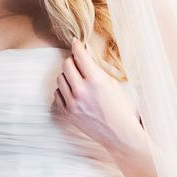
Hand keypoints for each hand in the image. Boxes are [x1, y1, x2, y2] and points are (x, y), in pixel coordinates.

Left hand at [52, 39, 142, 162]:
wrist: (119, 133)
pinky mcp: (68, 113)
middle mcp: (82, 91)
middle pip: (66, 65)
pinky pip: (57, 94)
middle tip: (78, 64)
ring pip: (60, 78)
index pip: (79, 56)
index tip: (75, 42)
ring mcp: (73, 103)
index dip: (76, 46)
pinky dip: (64, 90)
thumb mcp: (112, 84)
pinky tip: (73, 92)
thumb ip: (96, 69)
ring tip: (77, 80)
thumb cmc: (119, 107)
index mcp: (96, 81)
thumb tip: (83, 55)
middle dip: (72, 61)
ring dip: (67, 75)